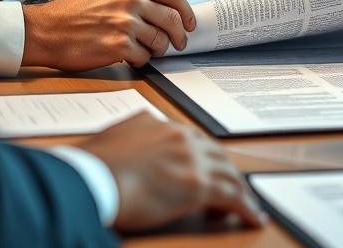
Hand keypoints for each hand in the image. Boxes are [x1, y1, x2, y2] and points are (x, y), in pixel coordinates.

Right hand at [21, 0, 195, 70]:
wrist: (46, 29)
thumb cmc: (75, 12)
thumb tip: (167, 9)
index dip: (187, 11)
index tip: (189, 23)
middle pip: (173, 19)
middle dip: (180, 35)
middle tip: (178, 43)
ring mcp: (125, 22)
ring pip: (161, 40)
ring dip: (158, 49)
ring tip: (146, 49)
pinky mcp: (118, 45)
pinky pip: (144, 56)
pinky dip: (141, 60)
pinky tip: (129, 56)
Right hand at [78, 113, 264, 231]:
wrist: (90, 177)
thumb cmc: (88, 166)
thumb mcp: (110, 140)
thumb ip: (128, 140)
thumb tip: (124, 149)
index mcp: (158, 123)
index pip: (191, 140)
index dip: (201, 159)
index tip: (204, 171)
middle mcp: (179, 136)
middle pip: (215, 154)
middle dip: (225, 173)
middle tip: (231, 190)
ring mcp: (191, 158)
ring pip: (229, 174)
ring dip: (239, 192)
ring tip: (246, 207)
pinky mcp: (198, 185)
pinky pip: (233, 197)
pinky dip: (247, 208)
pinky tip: (253, 218)